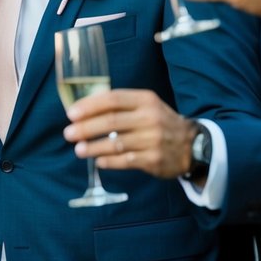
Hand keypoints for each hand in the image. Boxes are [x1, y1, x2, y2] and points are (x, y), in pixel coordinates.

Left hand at [63, 86, 195, 177]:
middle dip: (86, 128)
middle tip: (68, 133)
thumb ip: (121, 105)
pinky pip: (125, 161)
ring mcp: (153, 140)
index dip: (89, 106)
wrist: (192, 145)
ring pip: (116, 143)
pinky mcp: (154, 160)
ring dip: (93, 147)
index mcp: (145, 100)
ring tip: (78, 149)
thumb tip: (84, 110)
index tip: (71, 114)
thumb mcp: (146, 105)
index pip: (112, 99)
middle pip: (111, 121)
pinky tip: (97, 161)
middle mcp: (150, 118)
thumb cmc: (160, 122)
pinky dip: (108, 161)